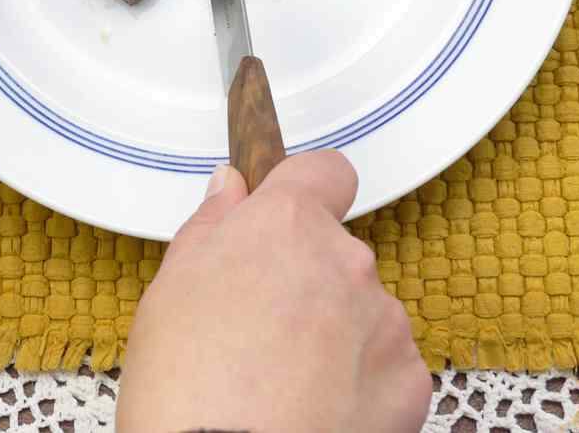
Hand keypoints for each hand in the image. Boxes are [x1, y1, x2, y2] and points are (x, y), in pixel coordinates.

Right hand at [117, 151, 432, 432]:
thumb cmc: (188, 391)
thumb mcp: (170, 289)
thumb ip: (211, 225)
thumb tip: (231, 188)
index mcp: (286, 225)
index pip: (325, 171)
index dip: (307, 191)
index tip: (289, 216)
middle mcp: (345, 260)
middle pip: (336, 251)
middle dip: (307, 279)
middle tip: (259, 327)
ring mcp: (383, 319)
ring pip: (362, 308)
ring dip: (335, 332)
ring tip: (284, 379)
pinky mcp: (408, 377)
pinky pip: (388, 362)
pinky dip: (361, 381)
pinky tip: (317, 407)